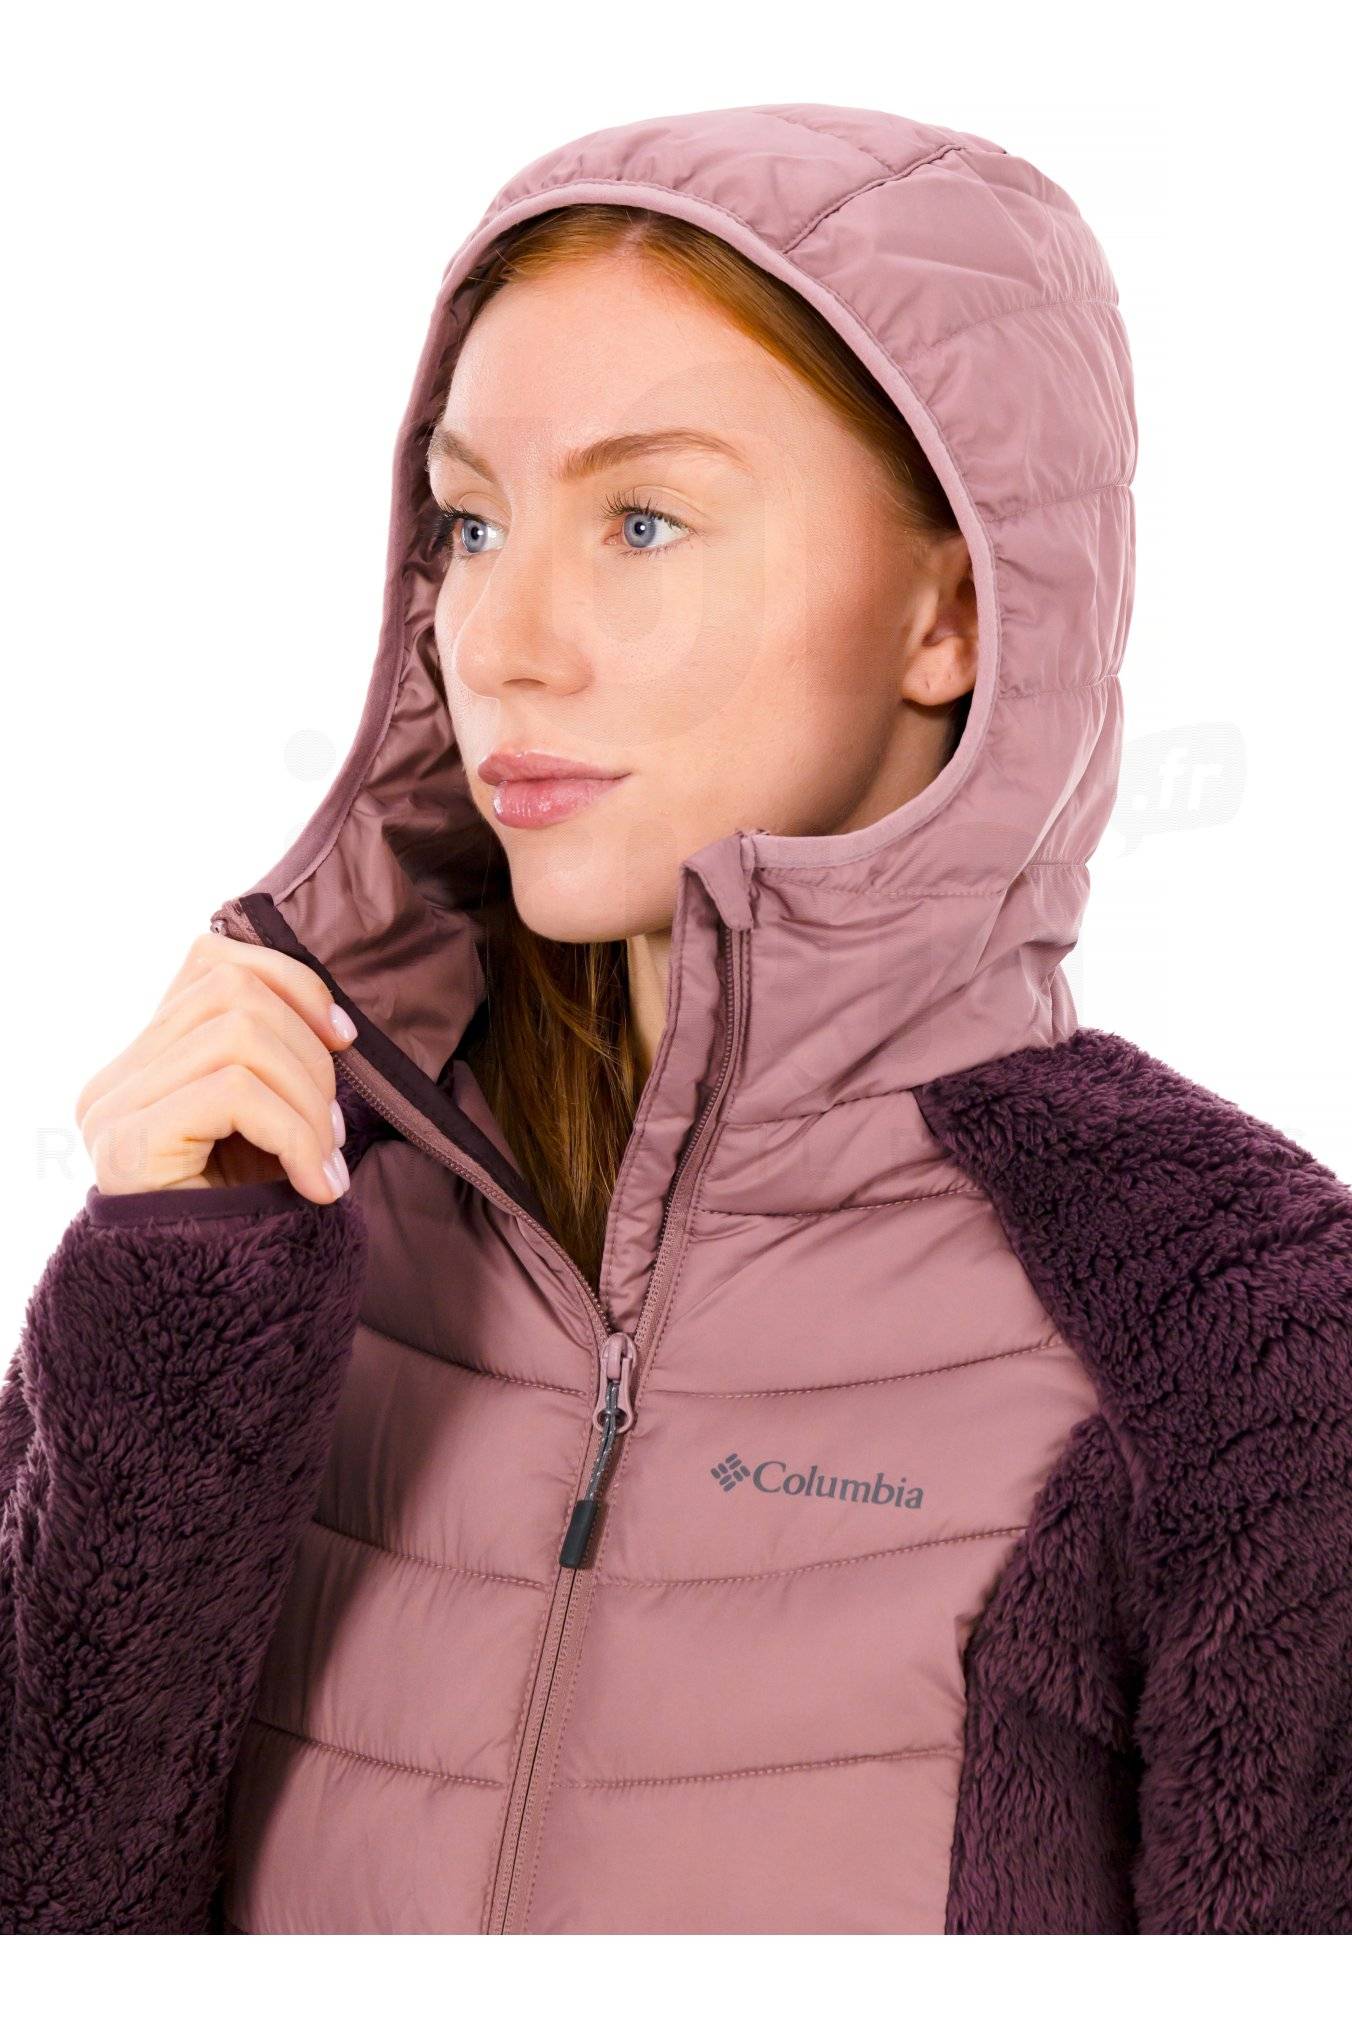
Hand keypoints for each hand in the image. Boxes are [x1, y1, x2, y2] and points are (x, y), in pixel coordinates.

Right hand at [75, 931, 359, 1202]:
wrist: (205, 1331)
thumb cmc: (248, 1227)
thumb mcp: (269, 1132)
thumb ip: (277, 1066)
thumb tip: (335, 1020)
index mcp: (144, 1062)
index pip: (211, 963)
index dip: (291, 982)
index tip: (344, 1038)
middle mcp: (115, 1080)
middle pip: (234, 995)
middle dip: (311, 1058)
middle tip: (336, 1136)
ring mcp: (114, 1109)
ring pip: (240, 1035)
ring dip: (309, 1100)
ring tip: (324, 1163)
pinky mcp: (130, 1144)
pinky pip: (235, 1092)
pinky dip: (297, 1133)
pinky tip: (315, 1185)